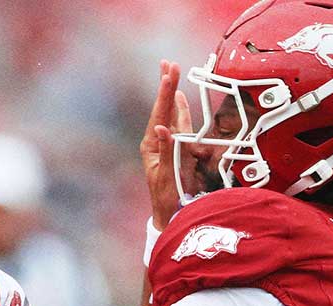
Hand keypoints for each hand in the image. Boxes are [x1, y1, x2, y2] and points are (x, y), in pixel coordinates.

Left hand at [140, 60, 193, 229]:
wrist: (169, 214)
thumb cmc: (167, 198)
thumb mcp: (167, 175)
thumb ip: (167, 151)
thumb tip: (163, 128)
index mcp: (152, 145)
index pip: (160, 113)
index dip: (166, 92)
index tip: (169, 72)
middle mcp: (157, 141)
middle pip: (163, 108)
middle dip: (166, 86)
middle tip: (167, 63)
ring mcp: (166, 145)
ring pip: (171, 114)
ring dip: (172, 94)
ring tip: (170, 75)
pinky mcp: (175, 150)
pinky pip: (179, 125)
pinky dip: (180, 110)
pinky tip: (179, 100)